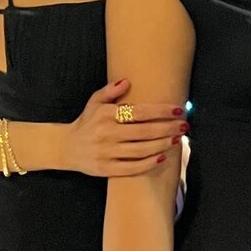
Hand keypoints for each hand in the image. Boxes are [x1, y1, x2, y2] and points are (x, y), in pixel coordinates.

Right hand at [65, 79, 187, 177]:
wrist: (66, 148)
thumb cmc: (86, 123)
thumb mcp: (94, 102)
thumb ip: (110, 91)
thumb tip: (127, 81)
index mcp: (106, 114)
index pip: (140, 112)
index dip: (161, 111)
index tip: (178, 109)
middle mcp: (106, 134)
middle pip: (145, 132)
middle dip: (168, 128)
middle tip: (184, 126)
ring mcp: (106, 153)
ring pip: (141, 150)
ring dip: (162, 145)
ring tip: (177, 139)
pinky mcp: (106, 169)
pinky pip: (132, 168)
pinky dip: (149, 163)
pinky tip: (162, 157)